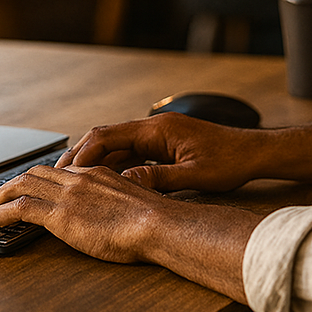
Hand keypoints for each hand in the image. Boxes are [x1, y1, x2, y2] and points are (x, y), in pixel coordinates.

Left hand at [0, 160, 259, 300]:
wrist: (158, 223)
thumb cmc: (155, 222)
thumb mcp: (134, 206)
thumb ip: (117, 204)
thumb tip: (115, 217)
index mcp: (96, 174)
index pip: (58, 173)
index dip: (38, 182)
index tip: (26, 193)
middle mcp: (79, 178)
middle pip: (35, 173)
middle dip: (10, 186)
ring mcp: (68, 194)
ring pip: (21, 185)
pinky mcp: (60, 213)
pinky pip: (18, 207)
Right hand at [57, 112, 261, 192]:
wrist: (253, 152)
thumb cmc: (230, 161)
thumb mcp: (194, 175)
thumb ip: (159, 178)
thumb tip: (125, 182)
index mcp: (158, 130)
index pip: (109, 134)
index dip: (83, 152)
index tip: (64, 171)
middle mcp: (155, 128)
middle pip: (107, 136)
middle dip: (81, 155)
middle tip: (58, 176)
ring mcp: (159, 135)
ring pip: (117, 145)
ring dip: (96, 160)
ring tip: (72, 182)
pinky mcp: (165, 145)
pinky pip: (131, 152)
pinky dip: (114, 164)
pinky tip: (104, 181)